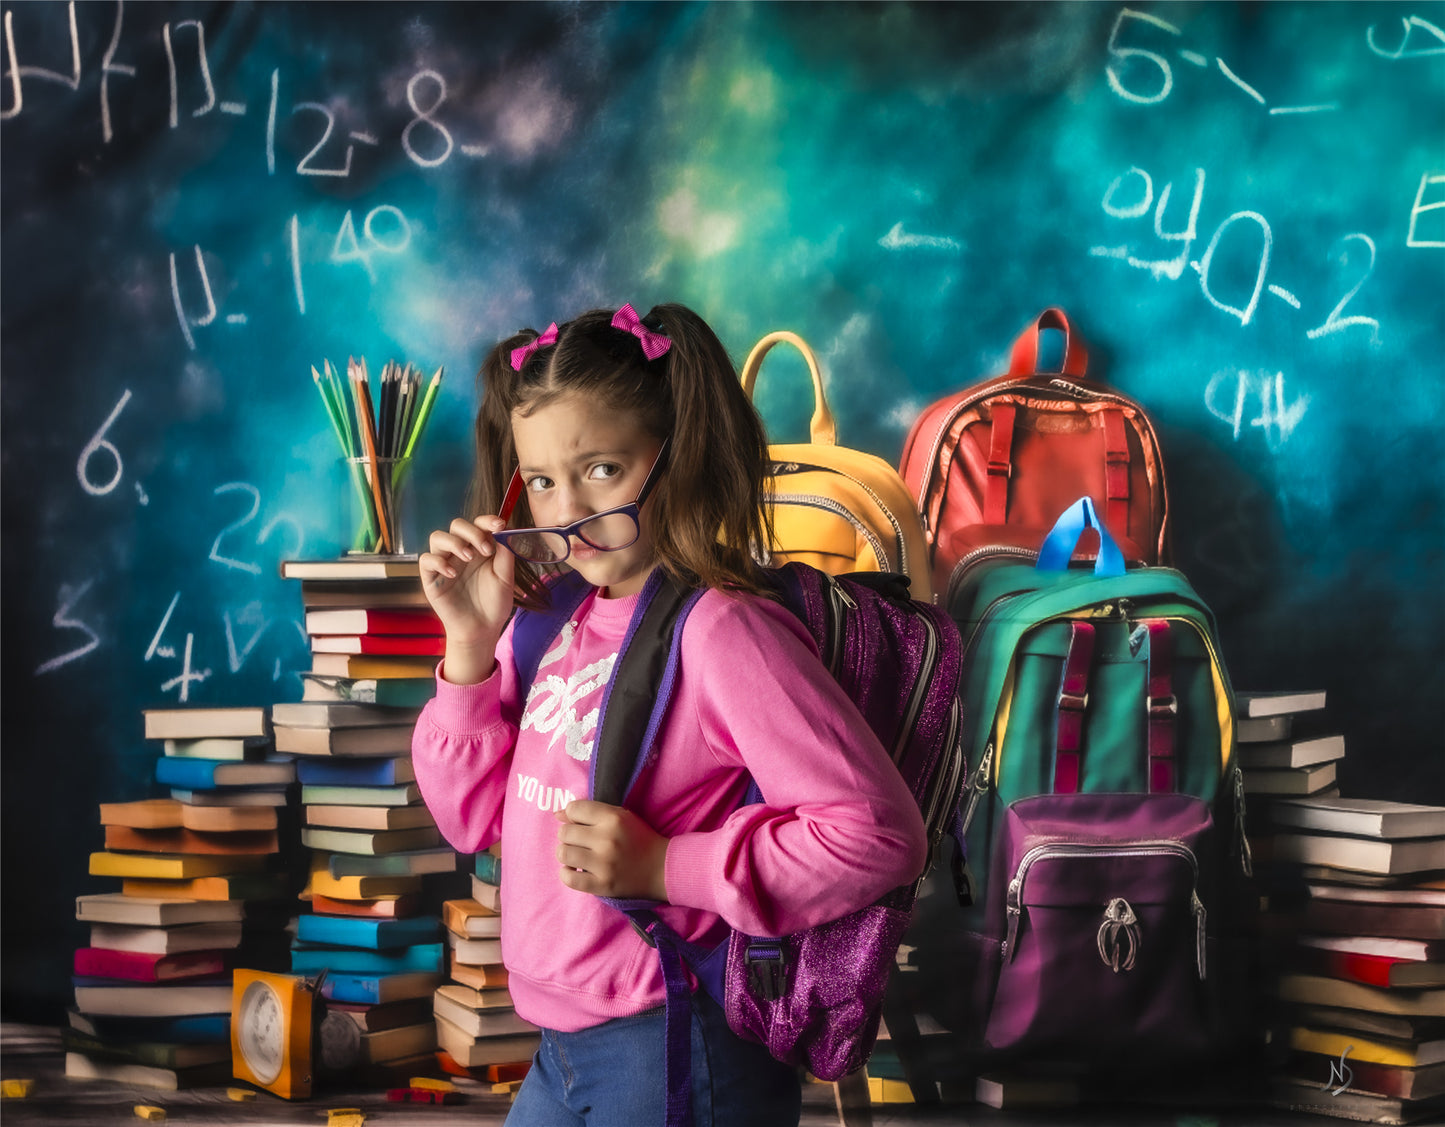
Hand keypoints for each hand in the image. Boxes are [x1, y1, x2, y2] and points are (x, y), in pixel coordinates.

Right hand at [419, 515, 516, 683]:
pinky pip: (426, 560)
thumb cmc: (495, 604)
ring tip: (468, 557)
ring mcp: (445, 563)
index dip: (486, 520)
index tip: (499, 524)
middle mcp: (460, 552)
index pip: (478, 524)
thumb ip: (505, 554)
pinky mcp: (432, 578)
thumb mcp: (506, 578)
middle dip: (471, 531)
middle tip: (485, 549)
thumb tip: (504, 531)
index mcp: (479, 548)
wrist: (482, 629)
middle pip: (457, 525)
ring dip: (454, 542)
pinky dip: (438, 562)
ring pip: (437, 537)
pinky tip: (453, 574)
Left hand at [555, 800, 668, 900]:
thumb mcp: (621, 816)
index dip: (572, 815)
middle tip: (580, 841)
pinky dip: (567, 873)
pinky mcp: (602, 885)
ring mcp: (604, 864)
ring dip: (567, 854)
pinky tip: (576, 870)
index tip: (580, 823)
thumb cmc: (639, 838)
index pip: (574, 808)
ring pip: (563, 853)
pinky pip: (568, 878)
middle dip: (569, 835)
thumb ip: (590, 812)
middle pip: (564, 832)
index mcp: (613, 818)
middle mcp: (607, 839)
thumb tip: (557, 814)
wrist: (662, 868)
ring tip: (578, 856)